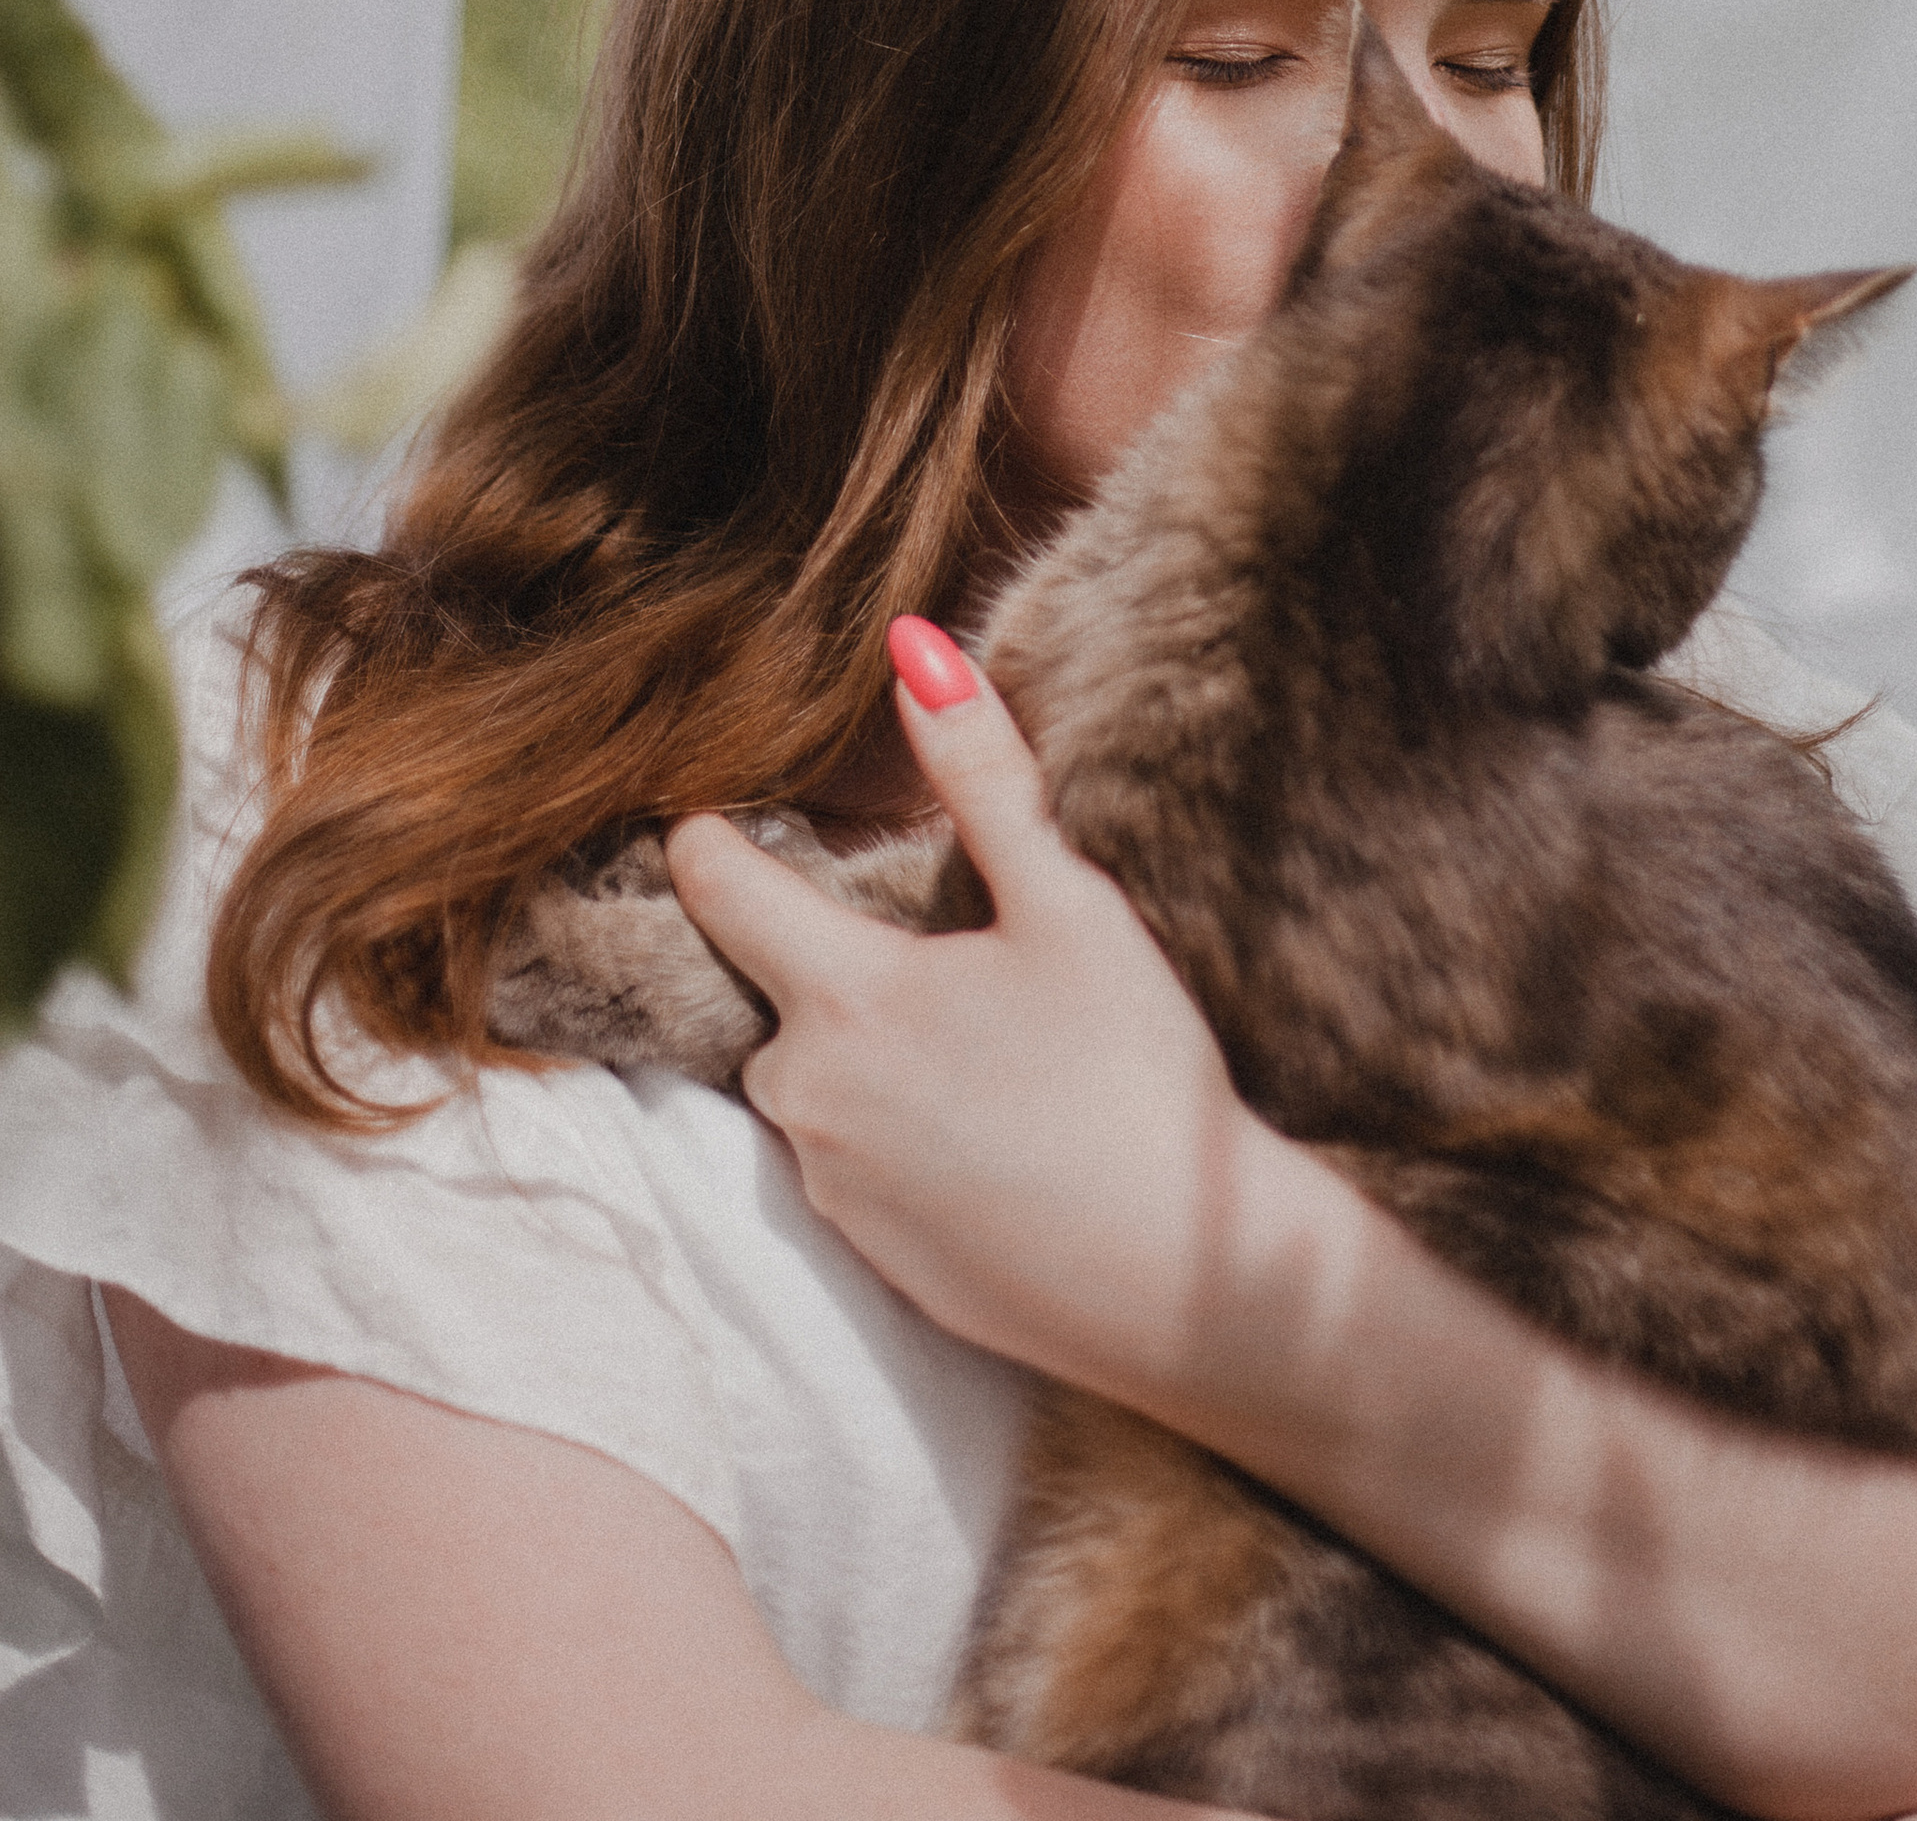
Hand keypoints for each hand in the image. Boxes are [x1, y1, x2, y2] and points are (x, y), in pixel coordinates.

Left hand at [666, 627, 1274, 1391]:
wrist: (1188, 1283)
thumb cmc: (1133, 1076)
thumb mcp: (1068, 904)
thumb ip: (980, 775)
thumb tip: (911, 648)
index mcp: (841, 997)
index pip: (718, 886)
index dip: (713, 834)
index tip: (718, 802)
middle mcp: (805, 1096)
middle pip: (773, 987)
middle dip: (822, 951)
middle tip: (926, 935)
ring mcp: (829, 1187)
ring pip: (810, 1076)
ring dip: (858, 1045)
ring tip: (979, 1037)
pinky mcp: (867, 1258)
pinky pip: (847, 1157)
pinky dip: (892, 1126)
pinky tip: (987, 1123)